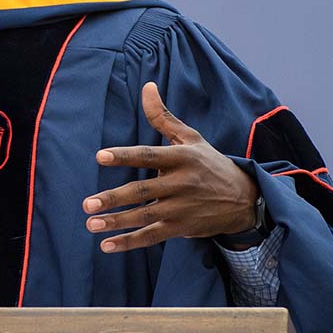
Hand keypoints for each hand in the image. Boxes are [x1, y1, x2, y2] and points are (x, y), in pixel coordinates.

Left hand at [82, 82, 258, 252]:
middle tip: (87, 203)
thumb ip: (163, 117)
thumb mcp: (191, 138)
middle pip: (142, 191)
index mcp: (182, 157)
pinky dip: (130, 242)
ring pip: (144, 216)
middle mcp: (181, 183)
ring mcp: (182, 208)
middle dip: (113, 198)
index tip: (100, 156)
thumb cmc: (210, 163)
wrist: (244, 198)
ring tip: (91, 223)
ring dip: (116, 222)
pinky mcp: (182, 227)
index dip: (124, 155)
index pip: (148, 155)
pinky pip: (152, 235)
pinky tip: (107, 245)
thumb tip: (147, 86)